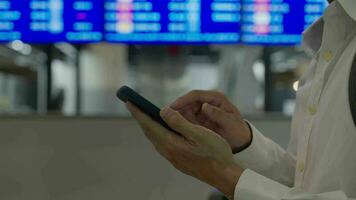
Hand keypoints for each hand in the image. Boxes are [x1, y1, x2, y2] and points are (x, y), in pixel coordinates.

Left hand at [126, 102, 242, 196]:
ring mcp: (172, 157)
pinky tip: (162, 129)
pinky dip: (158, 132)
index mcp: (171, 143)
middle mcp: (168, 151)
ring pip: (155, 137)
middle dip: (140, 117)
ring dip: (148, 125)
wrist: (223, 175)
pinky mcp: (178, 159)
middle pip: (149, 131)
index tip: (128, 101)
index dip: (138, 112)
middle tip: (133, 104)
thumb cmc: (214, 152)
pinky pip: (162, 142)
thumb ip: (178, 122)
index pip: (149, 124)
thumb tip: (162, 111)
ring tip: (145, 114)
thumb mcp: (198, 133)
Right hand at [170, 91, 251, 152]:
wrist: (241, 142)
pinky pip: (186, 120)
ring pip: (184, 112)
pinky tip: (174, 130)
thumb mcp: (230, 123)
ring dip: (177, 118)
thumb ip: (218, 115)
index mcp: (216, 98)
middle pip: (187, 103)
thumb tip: (205, 106)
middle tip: (165, 119)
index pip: (195, 95)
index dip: (182, 100)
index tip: (172, 108)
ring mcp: (202, 111)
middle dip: (176, 110)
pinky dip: (180, 124)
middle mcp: (207, 102)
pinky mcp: (199, 120)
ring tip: (168, 126)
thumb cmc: (238, 131)